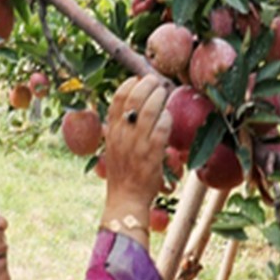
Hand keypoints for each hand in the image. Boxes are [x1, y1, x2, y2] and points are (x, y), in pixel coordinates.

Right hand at [100, 75, 171, 241]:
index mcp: (111, 132)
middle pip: (134, 100)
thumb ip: (119, 130)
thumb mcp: (113, 149)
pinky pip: (160, 129)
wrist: (125, 200)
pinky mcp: (151, 154)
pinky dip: (166, 118)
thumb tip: (129, 112)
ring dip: (158, 97)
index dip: (128, 85)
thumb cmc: (122, 175)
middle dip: (146, 85)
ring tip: (164, 91)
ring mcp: (136, 144)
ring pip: (148, 111)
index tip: (137, 79)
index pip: (117, 100)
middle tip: (155, 80)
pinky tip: (168, 115)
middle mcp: (122, 135)